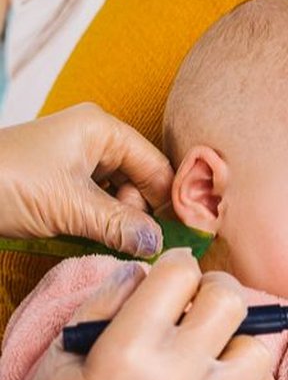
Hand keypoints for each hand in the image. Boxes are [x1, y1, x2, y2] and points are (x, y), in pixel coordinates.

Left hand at [0, 102, 172, 255]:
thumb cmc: (7, 182)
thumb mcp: (70, 207)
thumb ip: (120, 225)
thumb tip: (158, 244)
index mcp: (101, 129)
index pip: (155, 165)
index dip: (169, 201)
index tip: (179, 238)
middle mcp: (92, 141)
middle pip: (139, 182)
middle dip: (141, 217)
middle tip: (141, 250)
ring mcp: (74, 163)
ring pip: (117, 198)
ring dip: (119, 226)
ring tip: (116, 249)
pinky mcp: (59, 186)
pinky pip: (95, 207)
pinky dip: (99, 227)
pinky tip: (97, 245)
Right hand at [0, 249, 279, 379]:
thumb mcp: (59, 357)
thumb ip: (102, 303)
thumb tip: (145, 272)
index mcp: (127, 349)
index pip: (178, 273)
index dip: (176, 266)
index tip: (172, 278)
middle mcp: (175, 378)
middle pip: (228, 299)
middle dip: (213, 290)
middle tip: (199, 304)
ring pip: (257, 348)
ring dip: (236, 340)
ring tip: (214, 352)